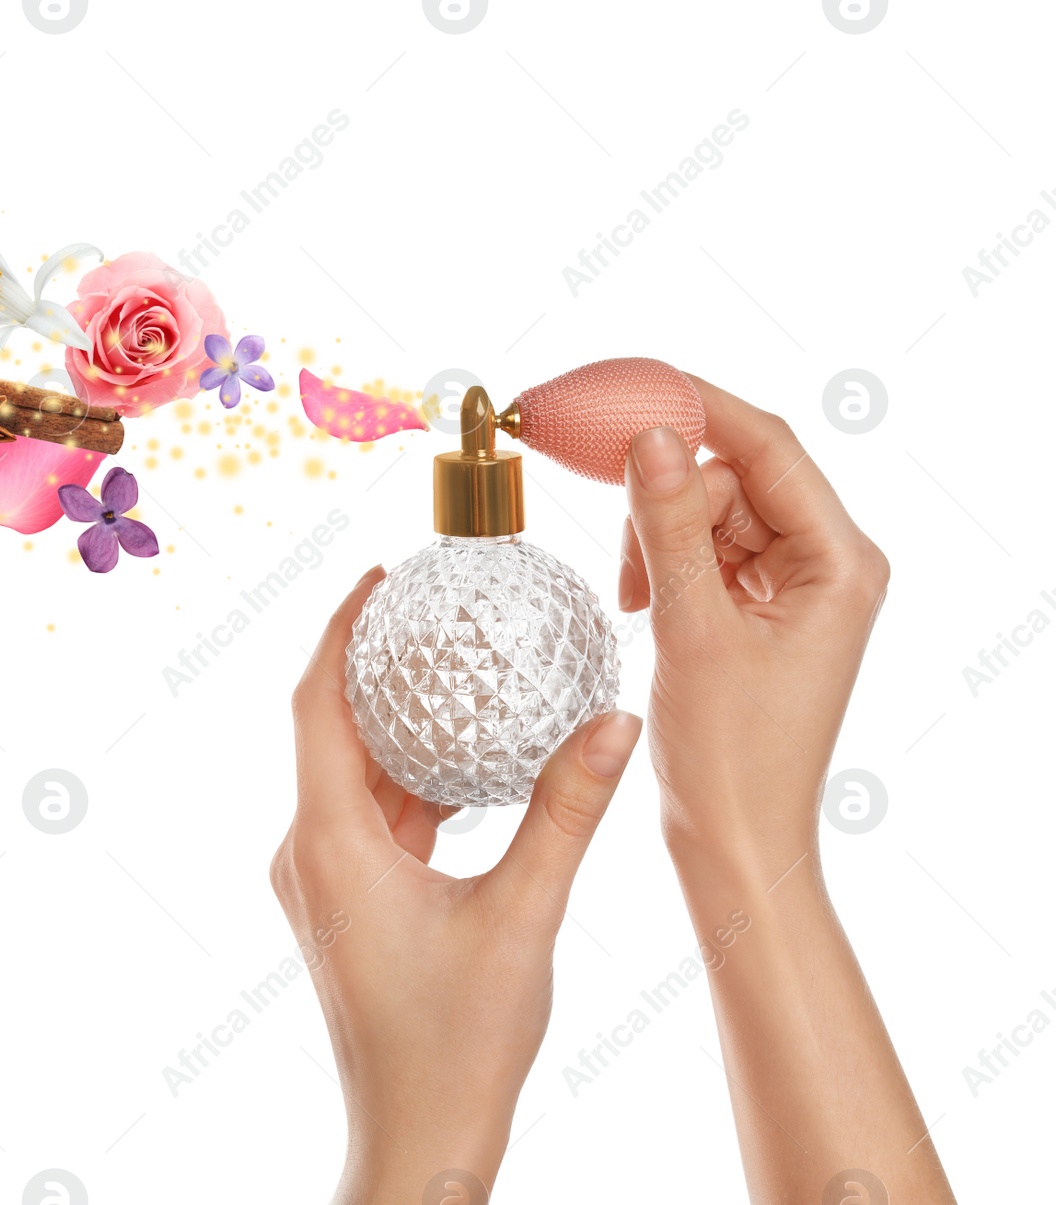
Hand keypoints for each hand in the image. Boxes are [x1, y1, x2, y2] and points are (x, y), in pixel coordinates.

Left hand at [272, 566, 642, 1203]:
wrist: (417, 1138)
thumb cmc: (459, 1044)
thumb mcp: (525, 917)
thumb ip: (566, 813)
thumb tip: (614, 721)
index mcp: (329, 843)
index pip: (317, 705)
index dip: (337, 630)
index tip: (376, 574)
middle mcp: (310, 854)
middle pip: (329, 729)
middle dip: (371, 663)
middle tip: (426, 605)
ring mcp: (325, 882)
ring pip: (353, 776)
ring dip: (396, 724)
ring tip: (451, 667)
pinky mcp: (346, 905)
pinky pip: (372, 817)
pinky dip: (413, 781)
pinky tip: (470, 764)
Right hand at [619, 381, 890, 875]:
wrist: (734, 839)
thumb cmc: (730, 754)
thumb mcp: (690, 629)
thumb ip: (667, 526)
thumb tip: (647, 437)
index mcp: (839, 561)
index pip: (767, 447)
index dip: (695, 409)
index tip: (625, 390)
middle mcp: (828, 562)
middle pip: (733, 478)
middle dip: (667, 503)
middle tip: (625, 559)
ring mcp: (795, 584)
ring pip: (710, 511)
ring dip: (661, 540)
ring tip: (640, 604)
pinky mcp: (761, 606)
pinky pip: (705, 550)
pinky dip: (666, 565)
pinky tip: (645, 607)